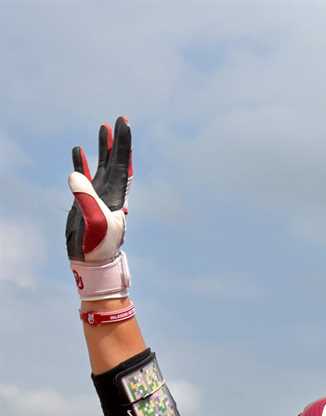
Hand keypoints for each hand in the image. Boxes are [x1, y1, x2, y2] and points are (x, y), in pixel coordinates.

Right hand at [66, 116, 132, 299]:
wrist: (92, 260)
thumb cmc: (98, 244)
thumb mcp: (94, 222)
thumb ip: (86, 198)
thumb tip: (75, 174)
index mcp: (117, 195)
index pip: (122, 164)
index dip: (124, 144)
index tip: (124, 125)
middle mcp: (110, 192)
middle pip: (116, 161)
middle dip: (117, 141)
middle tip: (118, 120)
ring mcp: (98, 195)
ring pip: (103, 165)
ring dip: (103, 148)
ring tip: (103, 128)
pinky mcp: (85, 200)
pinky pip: (85, 177)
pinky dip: (83, 164)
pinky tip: (79, 152)